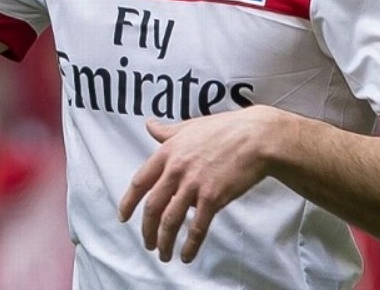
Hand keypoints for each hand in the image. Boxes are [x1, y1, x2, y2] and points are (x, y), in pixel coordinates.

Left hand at [118, 107, 280, 263]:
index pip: (140, 182)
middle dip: (147, 230)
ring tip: (163, 254)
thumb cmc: (225, 129)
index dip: (128, 202)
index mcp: (167, 153)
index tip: (123, 216)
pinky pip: (197, 227)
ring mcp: (193, 185)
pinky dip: (189, 245)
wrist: (256, 136)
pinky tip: (186, 255)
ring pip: (170, 220)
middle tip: (148, 243)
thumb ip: (167, 131)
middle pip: (152, 207)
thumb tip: (150, 125)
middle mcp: (176, 170)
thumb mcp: (190, 126)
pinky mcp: (213, 198)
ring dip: (164, 241)